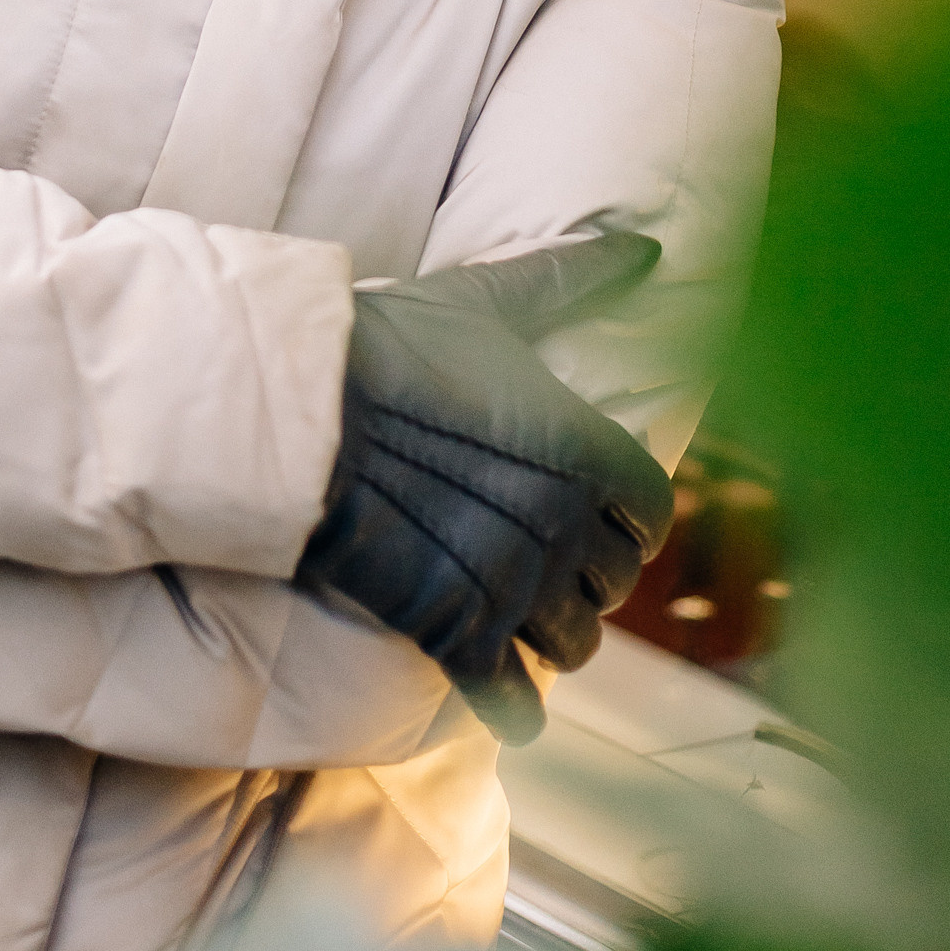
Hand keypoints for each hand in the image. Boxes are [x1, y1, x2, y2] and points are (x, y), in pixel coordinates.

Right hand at [295, 232, 673, 738]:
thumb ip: (568, 278)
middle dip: (585, 574)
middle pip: (613, 582)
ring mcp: (513, 587)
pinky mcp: (456, 633)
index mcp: (585, 449)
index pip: (651, 509)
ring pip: (572, 645)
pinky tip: (508, 703)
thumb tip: (644, 244)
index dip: (626, 512)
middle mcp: (565, 526)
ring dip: (551, 635)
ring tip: (516, 610)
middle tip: (541, 554)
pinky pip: (512, 698)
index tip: (593, 506)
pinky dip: (515, 706)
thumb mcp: (483, 301)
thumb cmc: (390, 346)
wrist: (298, 412)